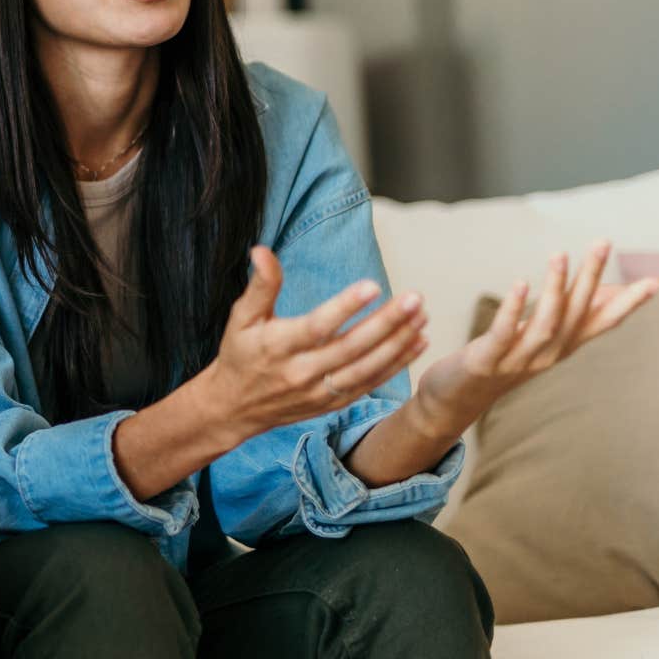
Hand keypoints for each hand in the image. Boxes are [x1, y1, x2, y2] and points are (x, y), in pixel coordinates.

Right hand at [195, 246, 428, 442]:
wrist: (235, 407)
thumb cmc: (240, 354)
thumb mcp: (241, 318)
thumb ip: (260, 286)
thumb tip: (262, 250)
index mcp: (278, 346)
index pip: (317, 327)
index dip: (344, 307)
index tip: (372, 286)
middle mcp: (301, 372)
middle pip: (351, 347)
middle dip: (386, 323)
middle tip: (414, 299)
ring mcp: (319, 391)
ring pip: (366, 368)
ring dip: (398, 343)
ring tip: (422, 317)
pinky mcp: (332, 403)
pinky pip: (370, 384)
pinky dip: (397, 365)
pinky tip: (418, 342)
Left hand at [410, 241, 658, 436]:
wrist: (455, 399)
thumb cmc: (500, 360)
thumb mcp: (539, 338)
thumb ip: (568, 315)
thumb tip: (602, 289)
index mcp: (561, 348)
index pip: (601, 323)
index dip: (628, 304)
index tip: (656, 283)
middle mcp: (547, 356)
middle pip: (576, 314)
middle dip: (591, 277)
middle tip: (602, 242)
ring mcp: (518, 361)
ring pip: (545, 323)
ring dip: (555, 288)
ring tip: (560, 255)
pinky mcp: (487, 361)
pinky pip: (505, 333)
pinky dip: (514, 308)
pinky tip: (520, 283)